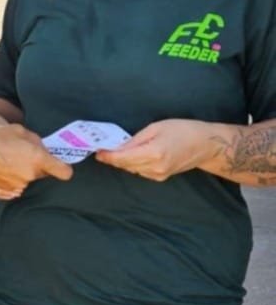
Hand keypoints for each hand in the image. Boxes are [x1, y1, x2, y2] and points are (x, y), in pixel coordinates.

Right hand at [0, 124, 72, 197]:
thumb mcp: (19, 130)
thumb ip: (36, 140)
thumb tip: (42, 148)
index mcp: (37, 159)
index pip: (65, 172)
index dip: (64, 168)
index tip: (60, 165)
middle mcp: (31, 176)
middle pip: (44, 174)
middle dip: (38, 165)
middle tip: (23, 154)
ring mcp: (19, 186)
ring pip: (29, 179)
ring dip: (24, 172)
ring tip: (8, 160)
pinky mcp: (8, 192)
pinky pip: (16, 186)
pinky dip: (12, 179)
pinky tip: (1, 169)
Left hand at [95, 119, 218, 180]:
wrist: (206, 145)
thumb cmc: (183, 130)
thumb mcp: (156, 127)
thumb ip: (135, 139)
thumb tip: (118, 147)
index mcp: (154, 153)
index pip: (123, 158)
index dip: (108, 156)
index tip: (98, 152)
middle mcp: (155, 168)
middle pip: (125, 165)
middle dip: (113, 158)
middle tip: (103, 148)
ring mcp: (158, 175)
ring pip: (132, 169)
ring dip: (123, 161)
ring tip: (116, 150)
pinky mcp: (161, 177)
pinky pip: (140, 171)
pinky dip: (133, 164)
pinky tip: (134, 155)